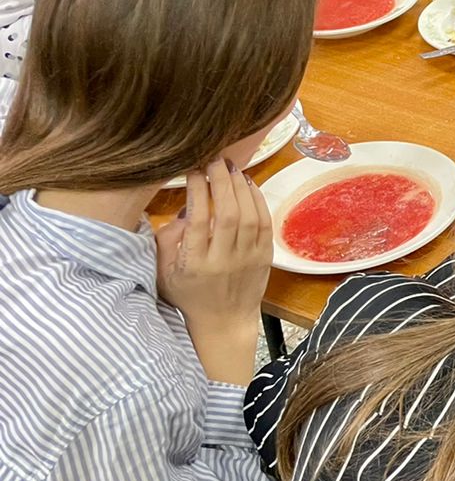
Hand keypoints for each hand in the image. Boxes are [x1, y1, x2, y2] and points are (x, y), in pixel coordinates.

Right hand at [154, 161, 272, 385]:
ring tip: (230, 167)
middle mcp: (223, 261)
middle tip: (215, 159)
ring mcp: (247, 258)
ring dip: (240, 187)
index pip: (198, 222)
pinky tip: (248, 184)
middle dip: (221, 182)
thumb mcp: (163, 273)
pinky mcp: (264, 256)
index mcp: (194, 265)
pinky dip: (257, 200)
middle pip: (227, 214)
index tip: (193, 171)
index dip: (197, 192)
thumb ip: (167, 241)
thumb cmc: (188, 294)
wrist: (223, 321)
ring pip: (248, 216)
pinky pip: (264, 223)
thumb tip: (184, 208)